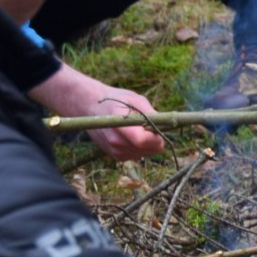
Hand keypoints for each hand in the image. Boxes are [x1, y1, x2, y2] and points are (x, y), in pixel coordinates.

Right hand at [27, 62, 166, 160]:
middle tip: (148, 123)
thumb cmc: (114, 100)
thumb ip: (151, 113)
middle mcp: (116, 143)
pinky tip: (131, 134)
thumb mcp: (134, 99)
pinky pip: (139, 154)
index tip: (160, 126)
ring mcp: (116, 152)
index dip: (157, 136)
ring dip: (148, 142)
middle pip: (149, 149)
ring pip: (146, 153)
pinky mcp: (117, 157)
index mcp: (119, 126)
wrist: (89, 107)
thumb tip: (167, 124)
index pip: (144, 141)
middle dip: (155, 138)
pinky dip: (140, 146)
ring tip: (136, 127)